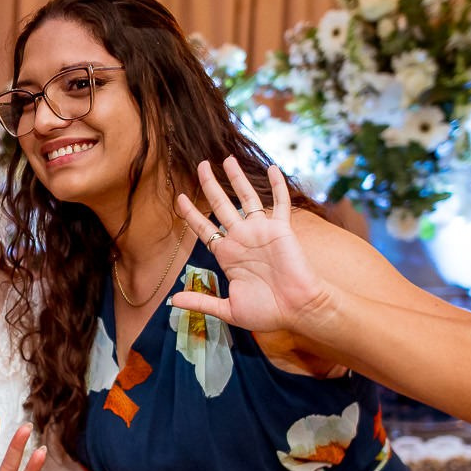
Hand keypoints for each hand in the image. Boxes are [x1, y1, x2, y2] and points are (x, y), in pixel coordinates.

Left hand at [172, 157, 330, 334]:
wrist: (297, 310)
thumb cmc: (266, 312)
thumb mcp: (228, 309)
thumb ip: (202, 301)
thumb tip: (173, 301)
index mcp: (227, 254)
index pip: (204, 229)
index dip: (191, 214)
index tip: (179, 198)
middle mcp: (242, 238)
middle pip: (221, 205)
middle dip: (209, 185)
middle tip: (201, 166)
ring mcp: (261, 231)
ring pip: (247, 198)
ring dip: (237, 178)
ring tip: (227, 159)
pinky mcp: (281, 229)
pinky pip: (280, 202)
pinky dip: (277, 185)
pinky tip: (272, 167)